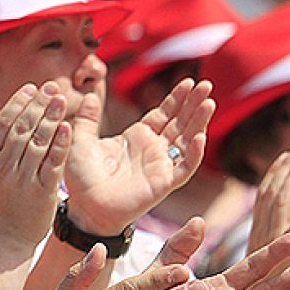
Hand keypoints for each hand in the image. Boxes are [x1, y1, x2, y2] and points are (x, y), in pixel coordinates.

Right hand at [0, 82, 70, 247]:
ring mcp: (21, 181)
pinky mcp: (41, 194)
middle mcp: (2, 168)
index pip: (3, 124)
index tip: (31, 88)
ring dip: (50, 118)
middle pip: (21, 129)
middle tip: (52, 87)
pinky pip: (52, 165)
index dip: (17, 103)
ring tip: (62, 99)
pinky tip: (68, 128)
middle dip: (37, 105)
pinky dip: (59, 145)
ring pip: (37, 143)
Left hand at [64, 79, 212, 237]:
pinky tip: (199, 137)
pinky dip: (193, 154)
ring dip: (198, 123)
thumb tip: (90, 95)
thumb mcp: (81, 141)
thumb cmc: (82, 178)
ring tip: (208, 103)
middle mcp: (153, 150)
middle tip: (205, 85)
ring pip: (186, 141)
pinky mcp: (163, 183)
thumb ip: (87, 119)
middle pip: (180, 122)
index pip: (164, 113)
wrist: (83, 207)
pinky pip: (184, 168)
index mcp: (138, 137)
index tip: (189, 81)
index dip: (177, 98)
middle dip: (193, 104)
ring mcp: (160, 166)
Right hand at [248, 145, 289, 255]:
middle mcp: (260, 234)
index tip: (285, 157)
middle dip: (284, 168)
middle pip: (270, 193)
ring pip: (280, 200)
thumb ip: (278, 246)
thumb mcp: (272, 264)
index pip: (263, 197)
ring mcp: (272, 241)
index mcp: (257, 234)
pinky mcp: (288, 252)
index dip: (273, 174)